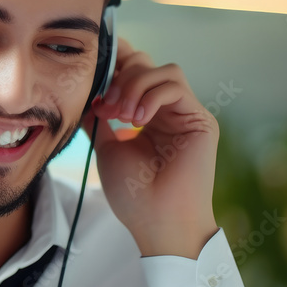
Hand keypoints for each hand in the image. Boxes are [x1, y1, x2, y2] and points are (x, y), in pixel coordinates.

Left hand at [80, 38, 219, 258]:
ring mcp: (186, 114)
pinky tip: (137, 121)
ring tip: (121, 115)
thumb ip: (99, 118)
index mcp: (148, 116)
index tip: (94, 75)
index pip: (135, 72)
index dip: (116, 64)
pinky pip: (175, 86)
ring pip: (164, 70)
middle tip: (108, 106)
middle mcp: (169, 112)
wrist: (156, 222)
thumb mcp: (106, 147)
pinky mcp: (201, 121)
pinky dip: (151, 96)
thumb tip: (86, 95)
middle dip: (122, 76)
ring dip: (136, 85)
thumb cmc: (133, 194)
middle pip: (148, 64)